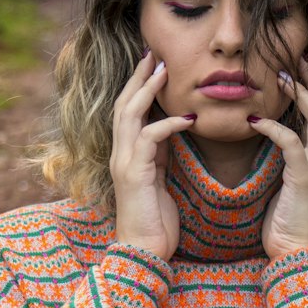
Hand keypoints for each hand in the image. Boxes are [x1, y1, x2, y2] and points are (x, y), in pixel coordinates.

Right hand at [111, 51, 194, 260]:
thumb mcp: (160, 180)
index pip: (128, 112)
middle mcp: (119, 155)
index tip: (153, 65)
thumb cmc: (155, 221)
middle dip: (138, 78)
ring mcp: (123, 164)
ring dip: (147, 90)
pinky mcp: (134, 175)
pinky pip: (149, 139)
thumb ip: (161, 155)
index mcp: (126, 155)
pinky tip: (188, 117)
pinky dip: (167, 124)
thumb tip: (173, 128)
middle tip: (153, 54)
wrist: (144, 253)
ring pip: (129, 115)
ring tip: (164, 71)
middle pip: (123, 105)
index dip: (139, 87)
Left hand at [256, 56, 307, 261]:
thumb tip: (271, 130)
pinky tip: (254, 120)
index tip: (301, 63)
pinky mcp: (304, 180)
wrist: (293, 254)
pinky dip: (274, 128)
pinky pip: (292, 145)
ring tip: (281, 76)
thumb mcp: (287, 179)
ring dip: (301, 94)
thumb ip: (287, 155)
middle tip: (297, 56)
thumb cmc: (284, 218)